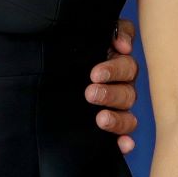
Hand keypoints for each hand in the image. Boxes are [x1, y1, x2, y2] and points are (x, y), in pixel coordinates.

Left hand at [86, 18, 139, 153]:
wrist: (49, 69)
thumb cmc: (78, 47)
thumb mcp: (93, 34)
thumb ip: (113, 31)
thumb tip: (124, 45)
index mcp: (118, 66)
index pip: (126, 67)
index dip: (114, 71)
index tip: (94, 74)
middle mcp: (121, 89)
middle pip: (127, 94)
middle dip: (109, 94)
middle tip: (91, 93)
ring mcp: (116, 111)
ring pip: (127, 117)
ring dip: (117, 119)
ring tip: (100, 119)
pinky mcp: (109, 129)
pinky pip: (123, 137)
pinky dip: (125, 142)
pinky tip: (124, 145)